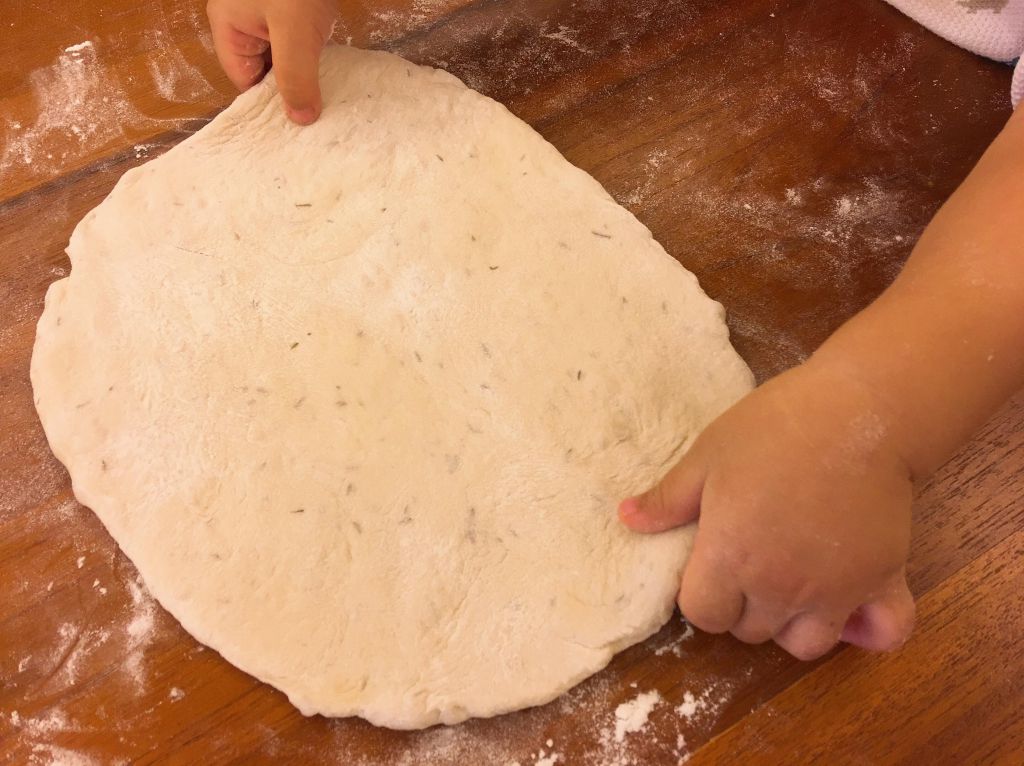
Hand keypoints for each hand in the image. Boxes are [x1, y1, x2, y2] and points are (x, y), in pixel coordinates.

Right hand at [207, 0, 337, 123]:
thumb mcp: (293, 30)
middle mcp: (245, 21)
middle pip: (264, 72)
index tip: (296, 123)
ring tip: (327, 102)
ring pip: (286, 59)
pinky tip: (335, 75)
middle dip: (289, 90)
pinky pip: (303, 44)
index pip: (244, 79)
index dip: (268, 102)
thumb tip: (301, 119)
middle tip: (316, 117)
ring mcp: (271, 15)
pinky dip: (316, 59)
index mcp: (229, 25)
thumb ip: (295, 75)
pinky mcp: (297, 11)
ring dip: (306, 76)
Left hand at [619, 361, 916, 659]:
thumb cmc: (775, 426)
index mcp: (730, 556)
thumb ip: (668, 498)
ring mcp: (835, 589)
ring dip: (792, 623)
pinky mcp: (883, 580)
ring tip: (792, 584)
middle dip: (741, 604)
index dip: (700, 592)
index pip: (703, 614)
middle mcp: (779, 585)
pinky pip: (883, 634)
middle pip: (749, 630)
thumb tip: (626, 520)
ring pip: (805, 644)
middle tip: (749, 560)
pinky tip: (852, 606)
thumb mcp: (708, 455)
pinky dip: (867, 630)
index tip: (709, 561)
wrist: (858, 411)